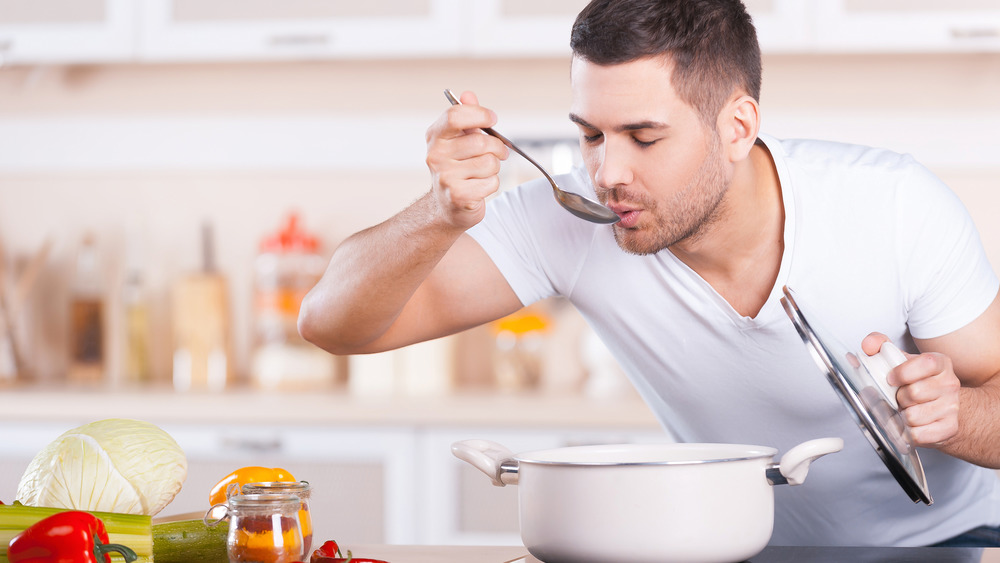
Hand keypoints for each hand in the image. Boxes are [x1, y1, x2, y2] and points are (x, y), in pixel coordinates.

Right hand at [425, 90, 509, 229]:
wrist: (448, 205)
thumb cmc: (457, 167)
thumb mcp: (459, 139)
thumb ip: (466, 116)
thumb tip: (468, 95)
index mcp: (435, 137)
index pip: (455, 116)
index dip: (479, 114)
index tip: (492, 119)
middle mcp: (436, 156)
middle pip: (480, 141)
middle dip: (497, 146)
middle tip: (499, 152)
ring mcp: (445, 177)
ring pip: (489, 163)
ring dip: (495, 167)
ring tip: (484, 171)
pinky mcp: (459, 196)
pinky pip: (492, 182)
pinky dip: (493, 184)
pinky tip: (480, 186)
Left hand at [861, 333, 960, 448]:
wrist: (941, 406)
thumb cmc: (916, 381)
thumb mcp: (900, 359)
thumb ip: (880, 346)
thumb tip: (867, 346)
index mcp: (939, 363)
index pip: (925, 363)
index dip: (903, 372)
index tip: (891, 379)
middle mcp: (949, 384)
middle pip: (914, 393)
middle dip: (898, 398)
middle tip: (899, 398)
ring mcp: (952, 407)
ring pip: (913, 416)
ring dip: (901, 416)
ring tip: (904, 410)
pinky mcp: (949, 428)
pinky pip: (918, 434)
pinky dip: (907, 432)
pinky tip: (910, 424)